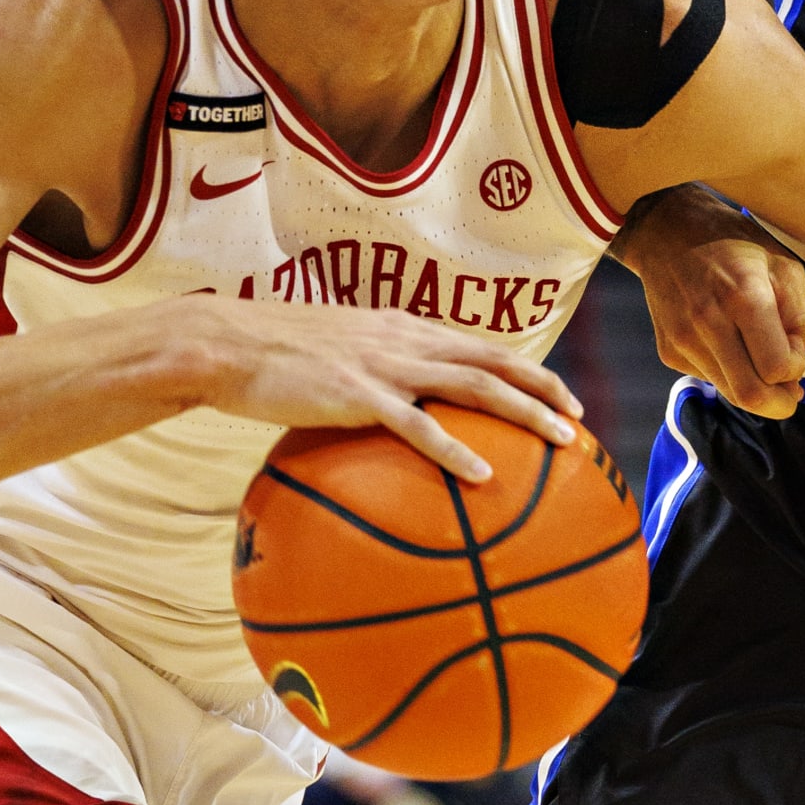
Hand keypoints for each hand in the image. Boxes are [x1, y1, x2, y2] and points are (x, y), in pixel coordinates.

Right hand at [186, 296, 581, 483]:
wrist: (225, 343)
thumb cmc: (271, 357)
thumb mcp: (334, 356)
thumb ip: (369, 376)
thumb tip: (388, 414)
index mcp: (402, 329)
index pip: (478, 345)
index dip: (525, 367)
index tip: (558, 393)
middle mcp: (404, 339)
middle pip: (493, 360)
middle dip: (544, 387)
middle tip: (579, 418)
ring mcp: (385, 364)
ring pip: (475, 386)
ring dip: (525, 413)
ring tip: (561, 441)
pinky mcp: (358, 394)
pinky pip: (418, 426)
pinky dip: (456, 451)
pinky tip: (483, 475)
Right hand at [614, 185, 804, 417]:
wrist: (665, 230)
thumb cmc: (734, 243)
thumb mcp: (784, 266)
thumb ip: (799, 320)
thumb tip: (794, 371)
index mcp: (743, 296)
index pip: (776, 367)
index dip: (795, 368)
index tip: (795, 351)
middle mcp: (707, 322)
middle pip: (750, 396)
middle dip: (779, 404)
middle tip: (790, 393)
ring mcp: (683, 340)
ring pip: (730, 392)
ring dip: (754, 387)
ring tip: (762, 360)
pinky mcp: (668, 350)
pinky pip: (709, 378)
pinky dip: (728, 371)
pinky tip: (729, 342)